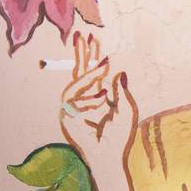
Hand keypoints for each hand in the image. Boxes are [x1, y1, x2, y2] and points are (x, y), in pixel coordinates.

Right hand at [58, 33, 137, 173]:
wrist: (109, 156)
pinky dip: (91, 100)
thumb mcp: (125, 108)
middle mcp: (82, 99)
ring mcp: (72, 108)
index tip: (94, 38)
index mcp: (96, 95)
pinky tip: (102, 101)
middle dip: (80, 53)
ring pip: (75, 84)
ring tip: (104, 71)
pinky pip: (74, 100)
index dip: (92, 55)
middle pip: (78, 71)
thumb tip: (120, 70)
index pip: (92, 70)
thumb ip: (120, 89)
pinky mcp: (66, 117)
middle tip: (81, 35)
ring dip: (91, 77)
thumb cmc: (119, 137)